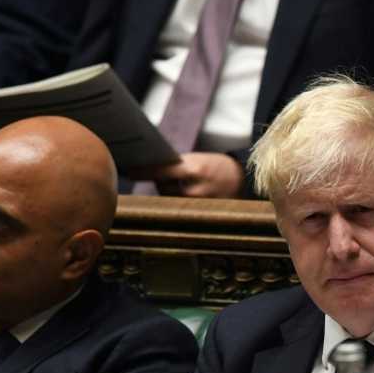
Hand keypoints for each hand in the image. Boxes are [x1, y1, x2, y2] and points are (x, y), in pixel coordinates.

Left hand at [130, 152, 245, 197]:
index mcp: (196, 170)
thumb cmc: (217, 166)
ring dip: (169, 190)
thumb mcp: (198, 159)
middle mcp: (196, 189)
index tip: (130, 170)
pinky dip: (178, 199)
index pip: (163, 171)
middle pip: (164, 187)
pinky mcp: (201, 213)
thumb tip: (151, 170)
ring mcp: (199, 204)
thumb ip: (176, 165)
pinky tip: (186, 191)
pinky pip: (180, 207)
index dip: (145, 171)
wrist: (242, 180)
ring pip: (171, 199)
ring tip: (183, 182)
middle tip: (166, 174)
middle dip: (161, 180)